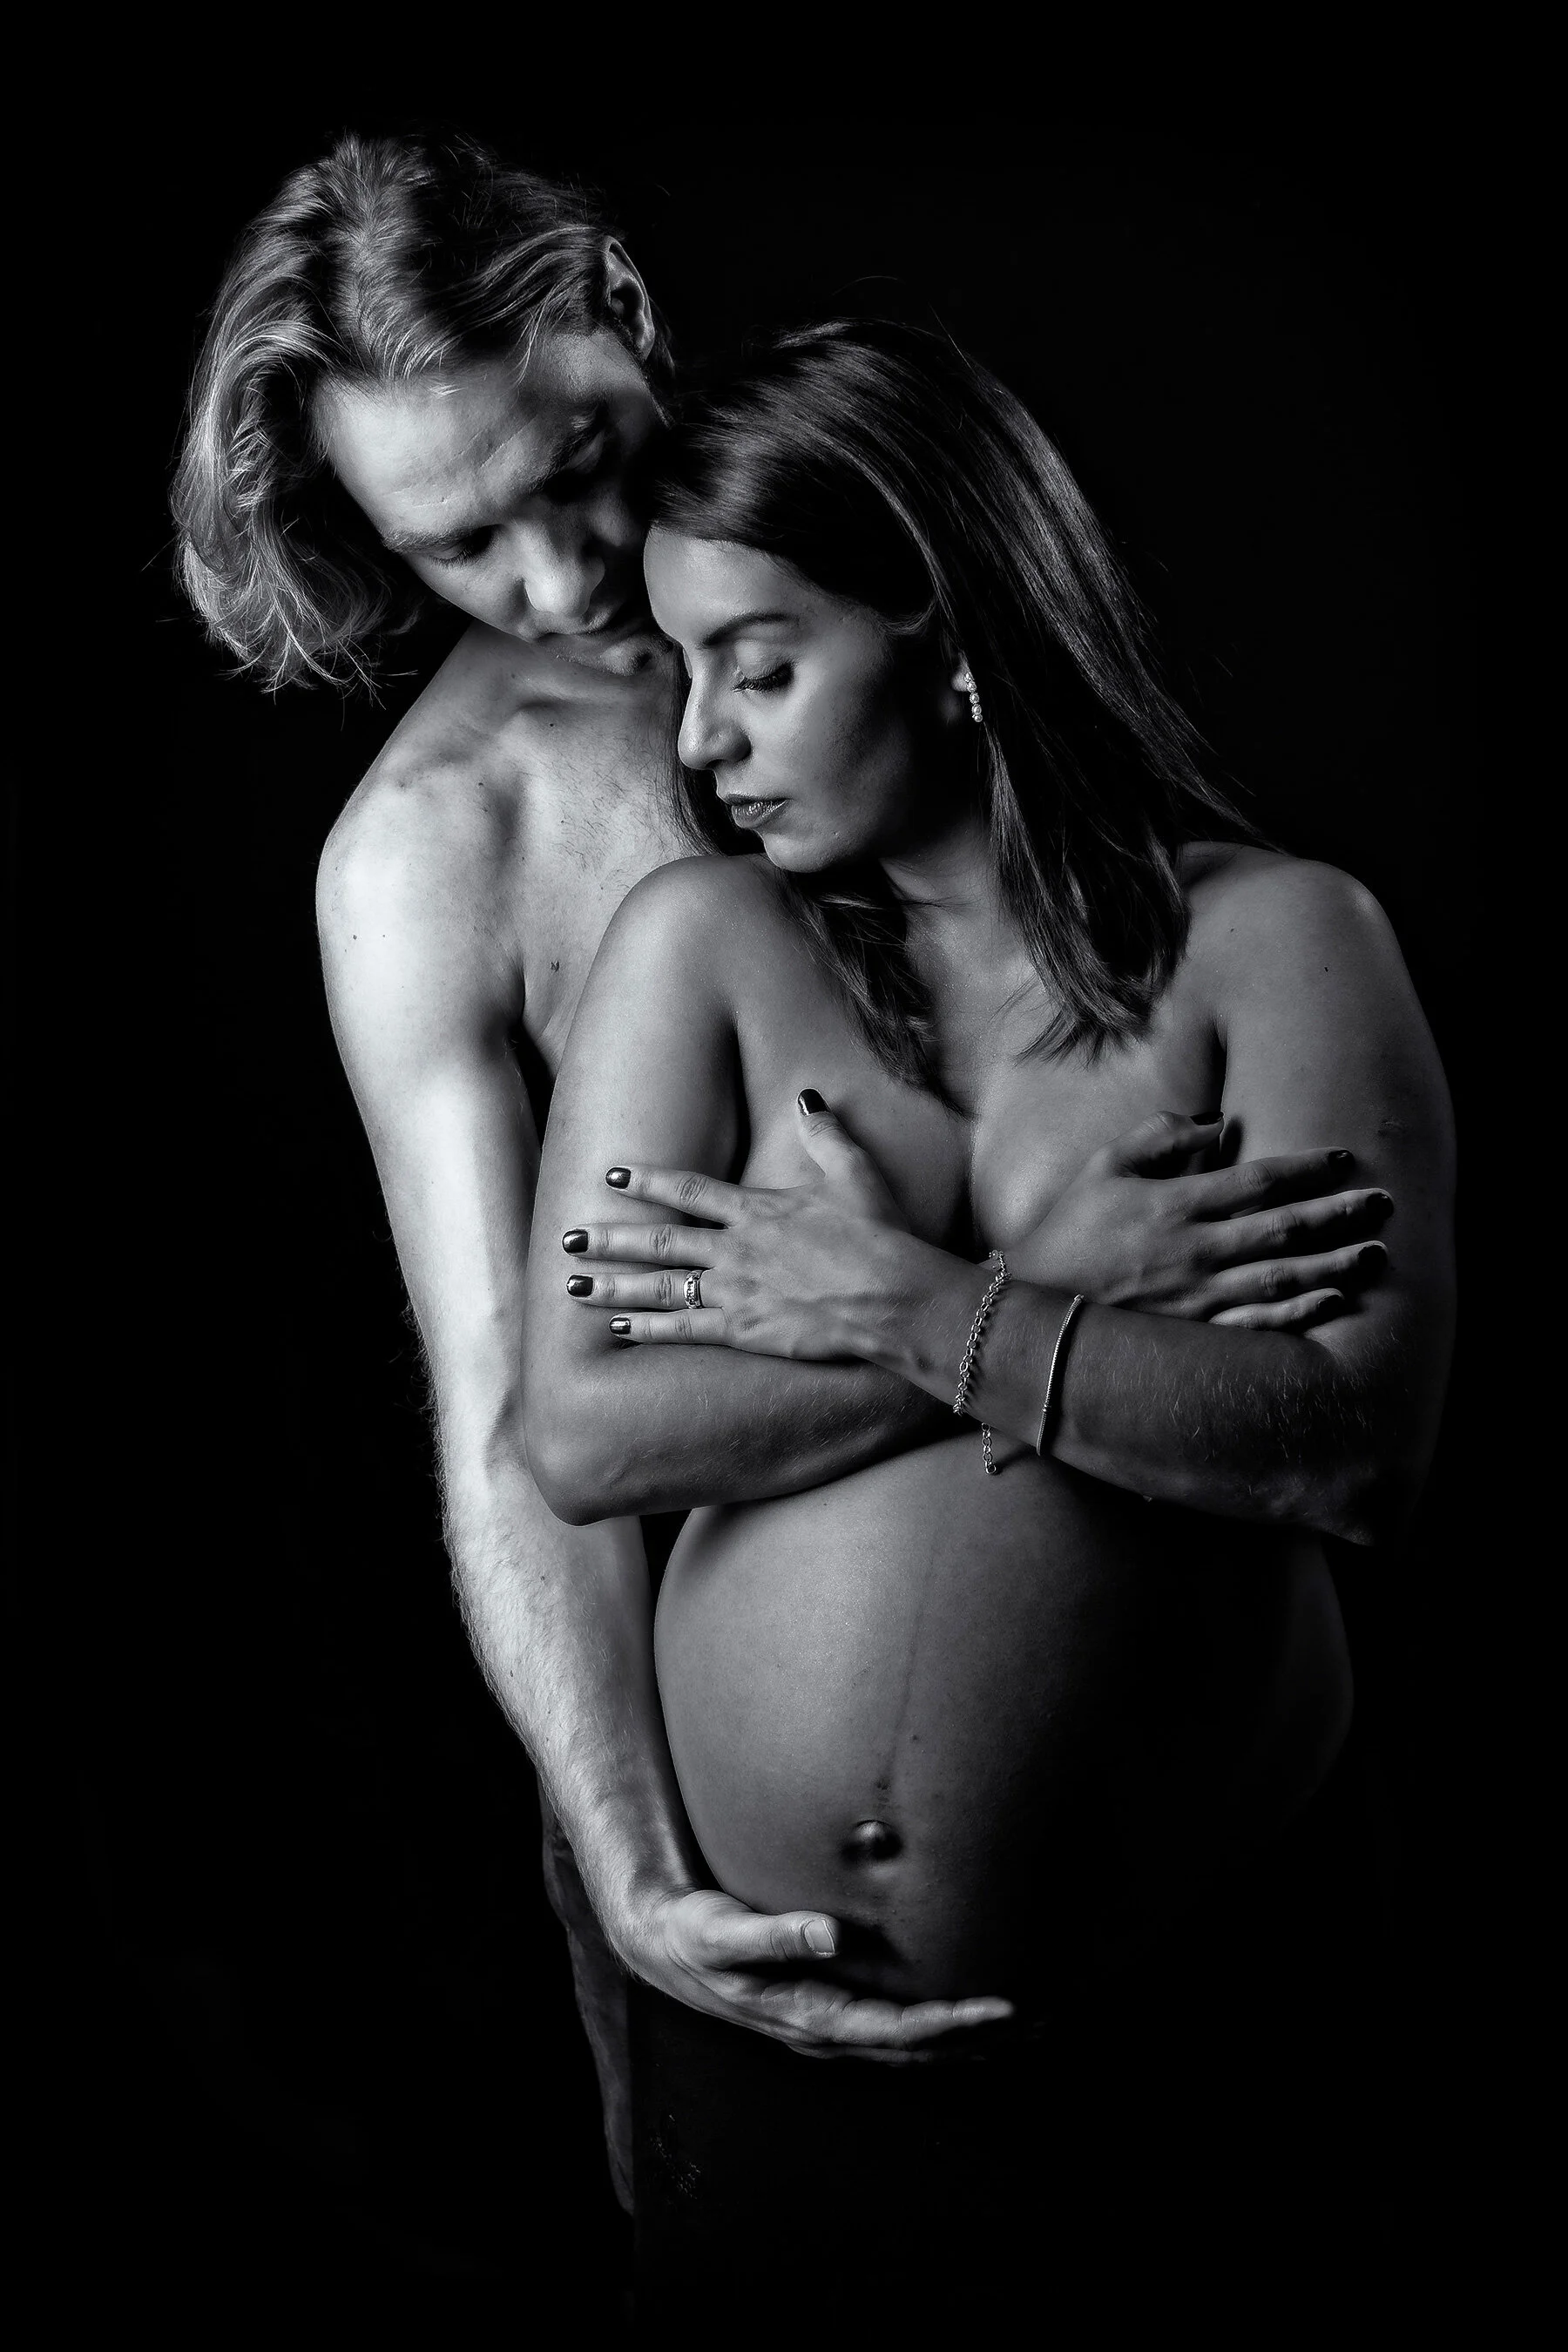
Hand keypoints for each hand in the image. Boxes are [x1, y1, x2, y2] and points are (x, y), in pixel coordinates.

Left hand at [560, 1091, 906, 1355]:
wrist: (895, 1297)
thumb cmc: (882, 1236)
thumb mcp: (856, 1173)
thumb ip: (825, 1134)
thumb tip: (807, 1097)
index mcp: (759, 1209)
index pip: (689, 1189)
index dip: (647, 1179)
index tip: (610, 1174)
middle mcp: (737, 1248)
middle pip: (658, 1238)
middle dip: (609, 1238)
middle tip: (567, 1237)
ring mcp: (736, 1291)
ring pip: (660, 1285)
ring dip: (613, 1286)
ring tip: (573, 1286)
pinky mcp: (745, 1330)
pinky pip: (685, 1329)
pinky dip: (648, 1328)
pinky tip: (617, 1329)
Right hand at [614, 1884, 1011, 2060]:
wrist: (665, 1948)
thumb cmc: (695, 1934)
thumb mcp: (724, 1931)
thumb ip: (775, 1933)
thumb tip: (830, 1933)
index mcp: (809, 2016)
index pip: (896, 2028)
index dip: (952, 2022)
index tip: (1002, 2008)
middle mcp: (826, 2032)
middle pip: (918, 2047)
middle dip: (980, 2038)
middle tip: (1045, 2022)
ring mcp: (829, 2028)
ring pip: (912, 2046)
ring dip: (969, 2040)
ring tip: (1029, 2026)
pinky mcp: (830, 2012)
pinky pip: (897, 2030)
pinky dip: (941, 2028)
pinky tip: (969, 2017)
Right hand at [1015, 1111, 1394, 1330]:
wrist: (1033, 1305)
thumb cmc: (1070, 1228)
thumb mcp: (1103, 1166)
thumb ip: (1160, 1136)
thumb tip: (1218, 1123)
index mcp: (1174, 1205)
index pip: (1256, 1180)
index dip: (1306, 1168)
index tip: (1343, 1158)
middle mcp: (1194, 1251)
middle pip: (1283, 1229)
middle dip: (1338, 1215)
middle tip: (1384, 1204)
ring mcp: (1196, 1297)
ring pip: (1281, 1278)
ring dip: (1334, 1264)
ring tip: (1375, 1252)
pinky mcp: (1194, 1332)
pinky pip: (1257, 1323)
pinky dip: (1299, 1312)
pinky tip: (1333, 1300)